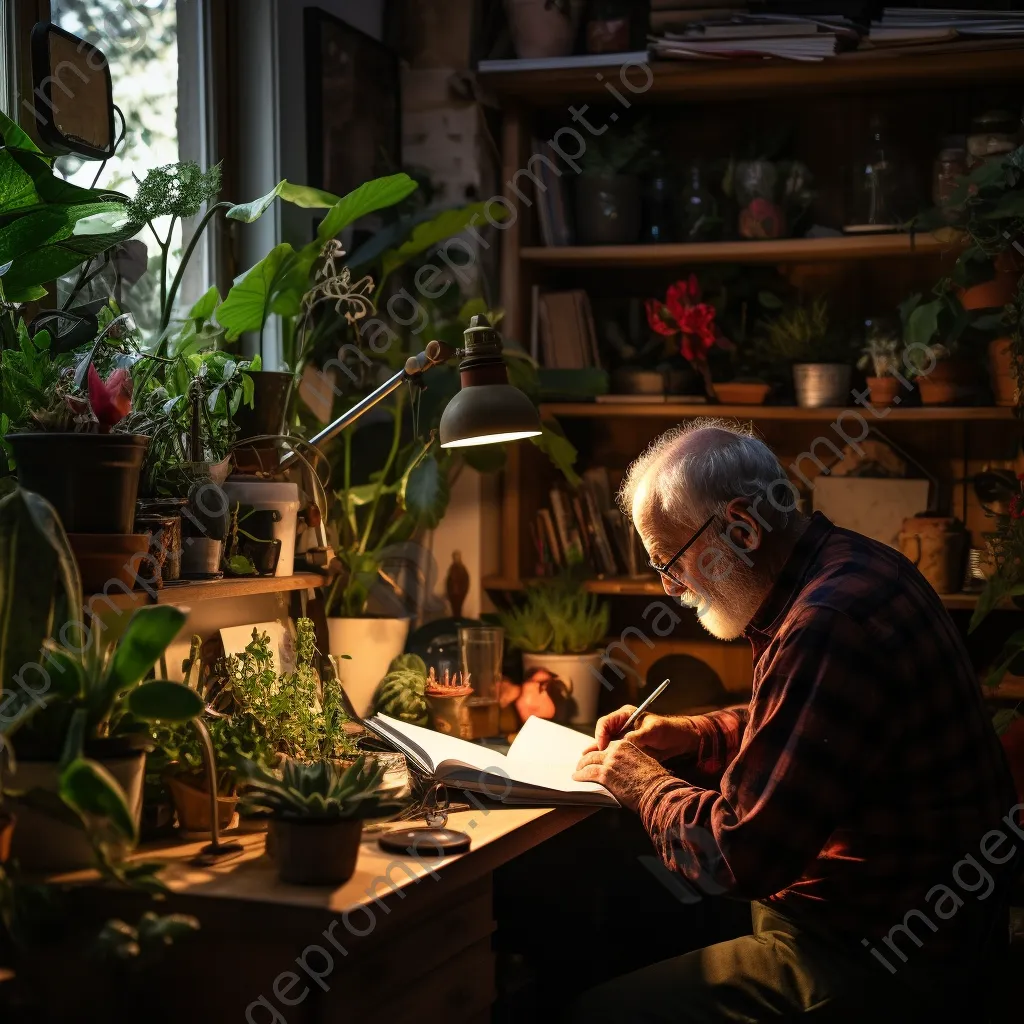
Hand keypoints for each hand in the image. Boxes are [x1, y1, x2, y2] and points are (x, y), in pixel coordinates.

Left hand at [573, 740, 668, 811]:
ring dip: (581, 768)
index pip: (606, 747)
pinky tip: (577, 778)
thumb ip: (629, 759)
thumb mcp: (642, 760)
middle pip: (595, 753)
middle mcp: (615, 750)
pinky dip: (580, 776)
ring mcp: (609, 762)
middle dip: (586, 760)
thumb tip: (623, 766)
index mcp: (625, 745)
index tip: (592, 758)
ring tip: (577, 773)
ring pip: (588, 761)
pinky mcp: (605, 775)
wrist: (656, 790)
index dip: (598, 753)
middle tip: (580, 765)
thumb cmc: (654, 780)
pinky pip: (587, 773)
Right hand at [584, 705, 700, 762]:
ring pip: (605, 747)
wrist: (680, 741)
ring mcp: (623, 739)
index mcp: (625, 716)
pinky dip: (608, 762)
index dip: (601, 735)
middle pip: (602, 736)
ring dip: (599, 756)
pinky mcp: (627, 751)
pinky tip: (602, 769)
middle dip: (595, 747)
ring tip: (588, 765)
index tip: (603, 747)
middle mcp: (621, 727)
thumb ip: (637, 736)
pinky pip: (614, 756)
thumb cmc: (668, 730)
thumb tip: (623, 743)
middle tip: (587, 759)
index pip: (605, 723)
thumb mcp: (653, 730)